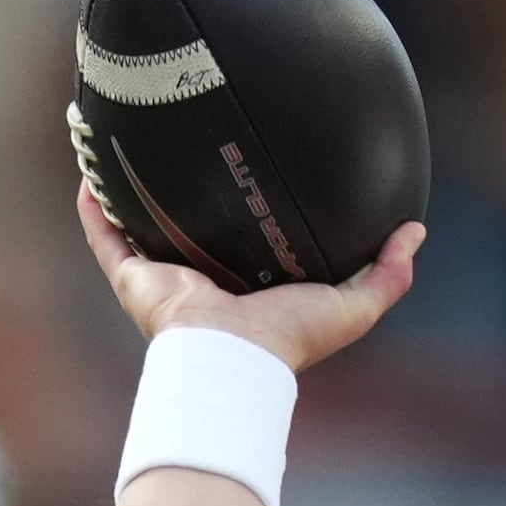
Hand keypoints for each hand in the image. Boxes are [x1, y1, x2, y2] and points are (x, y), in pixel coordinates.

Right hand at [76, 181, 422, 371]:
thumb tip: (415, 232)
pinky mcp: (132, 277)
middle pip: (189, 229)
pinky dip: (94, 206)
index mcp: (247, 285)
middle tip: (187, 150)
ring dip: (129, 193)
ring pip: (140, 226)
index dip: (249, 212)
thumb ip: (387, 274)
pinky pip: (105, 234)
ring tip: (126, 147)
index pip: (248, 242)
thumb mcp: (353, 306)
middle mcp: (202, 279)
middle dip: (184, 196)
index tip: (254, 175)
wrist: (232, 358)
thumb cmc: (289, 340)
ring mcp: (163, 277)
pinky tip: (89, 172)